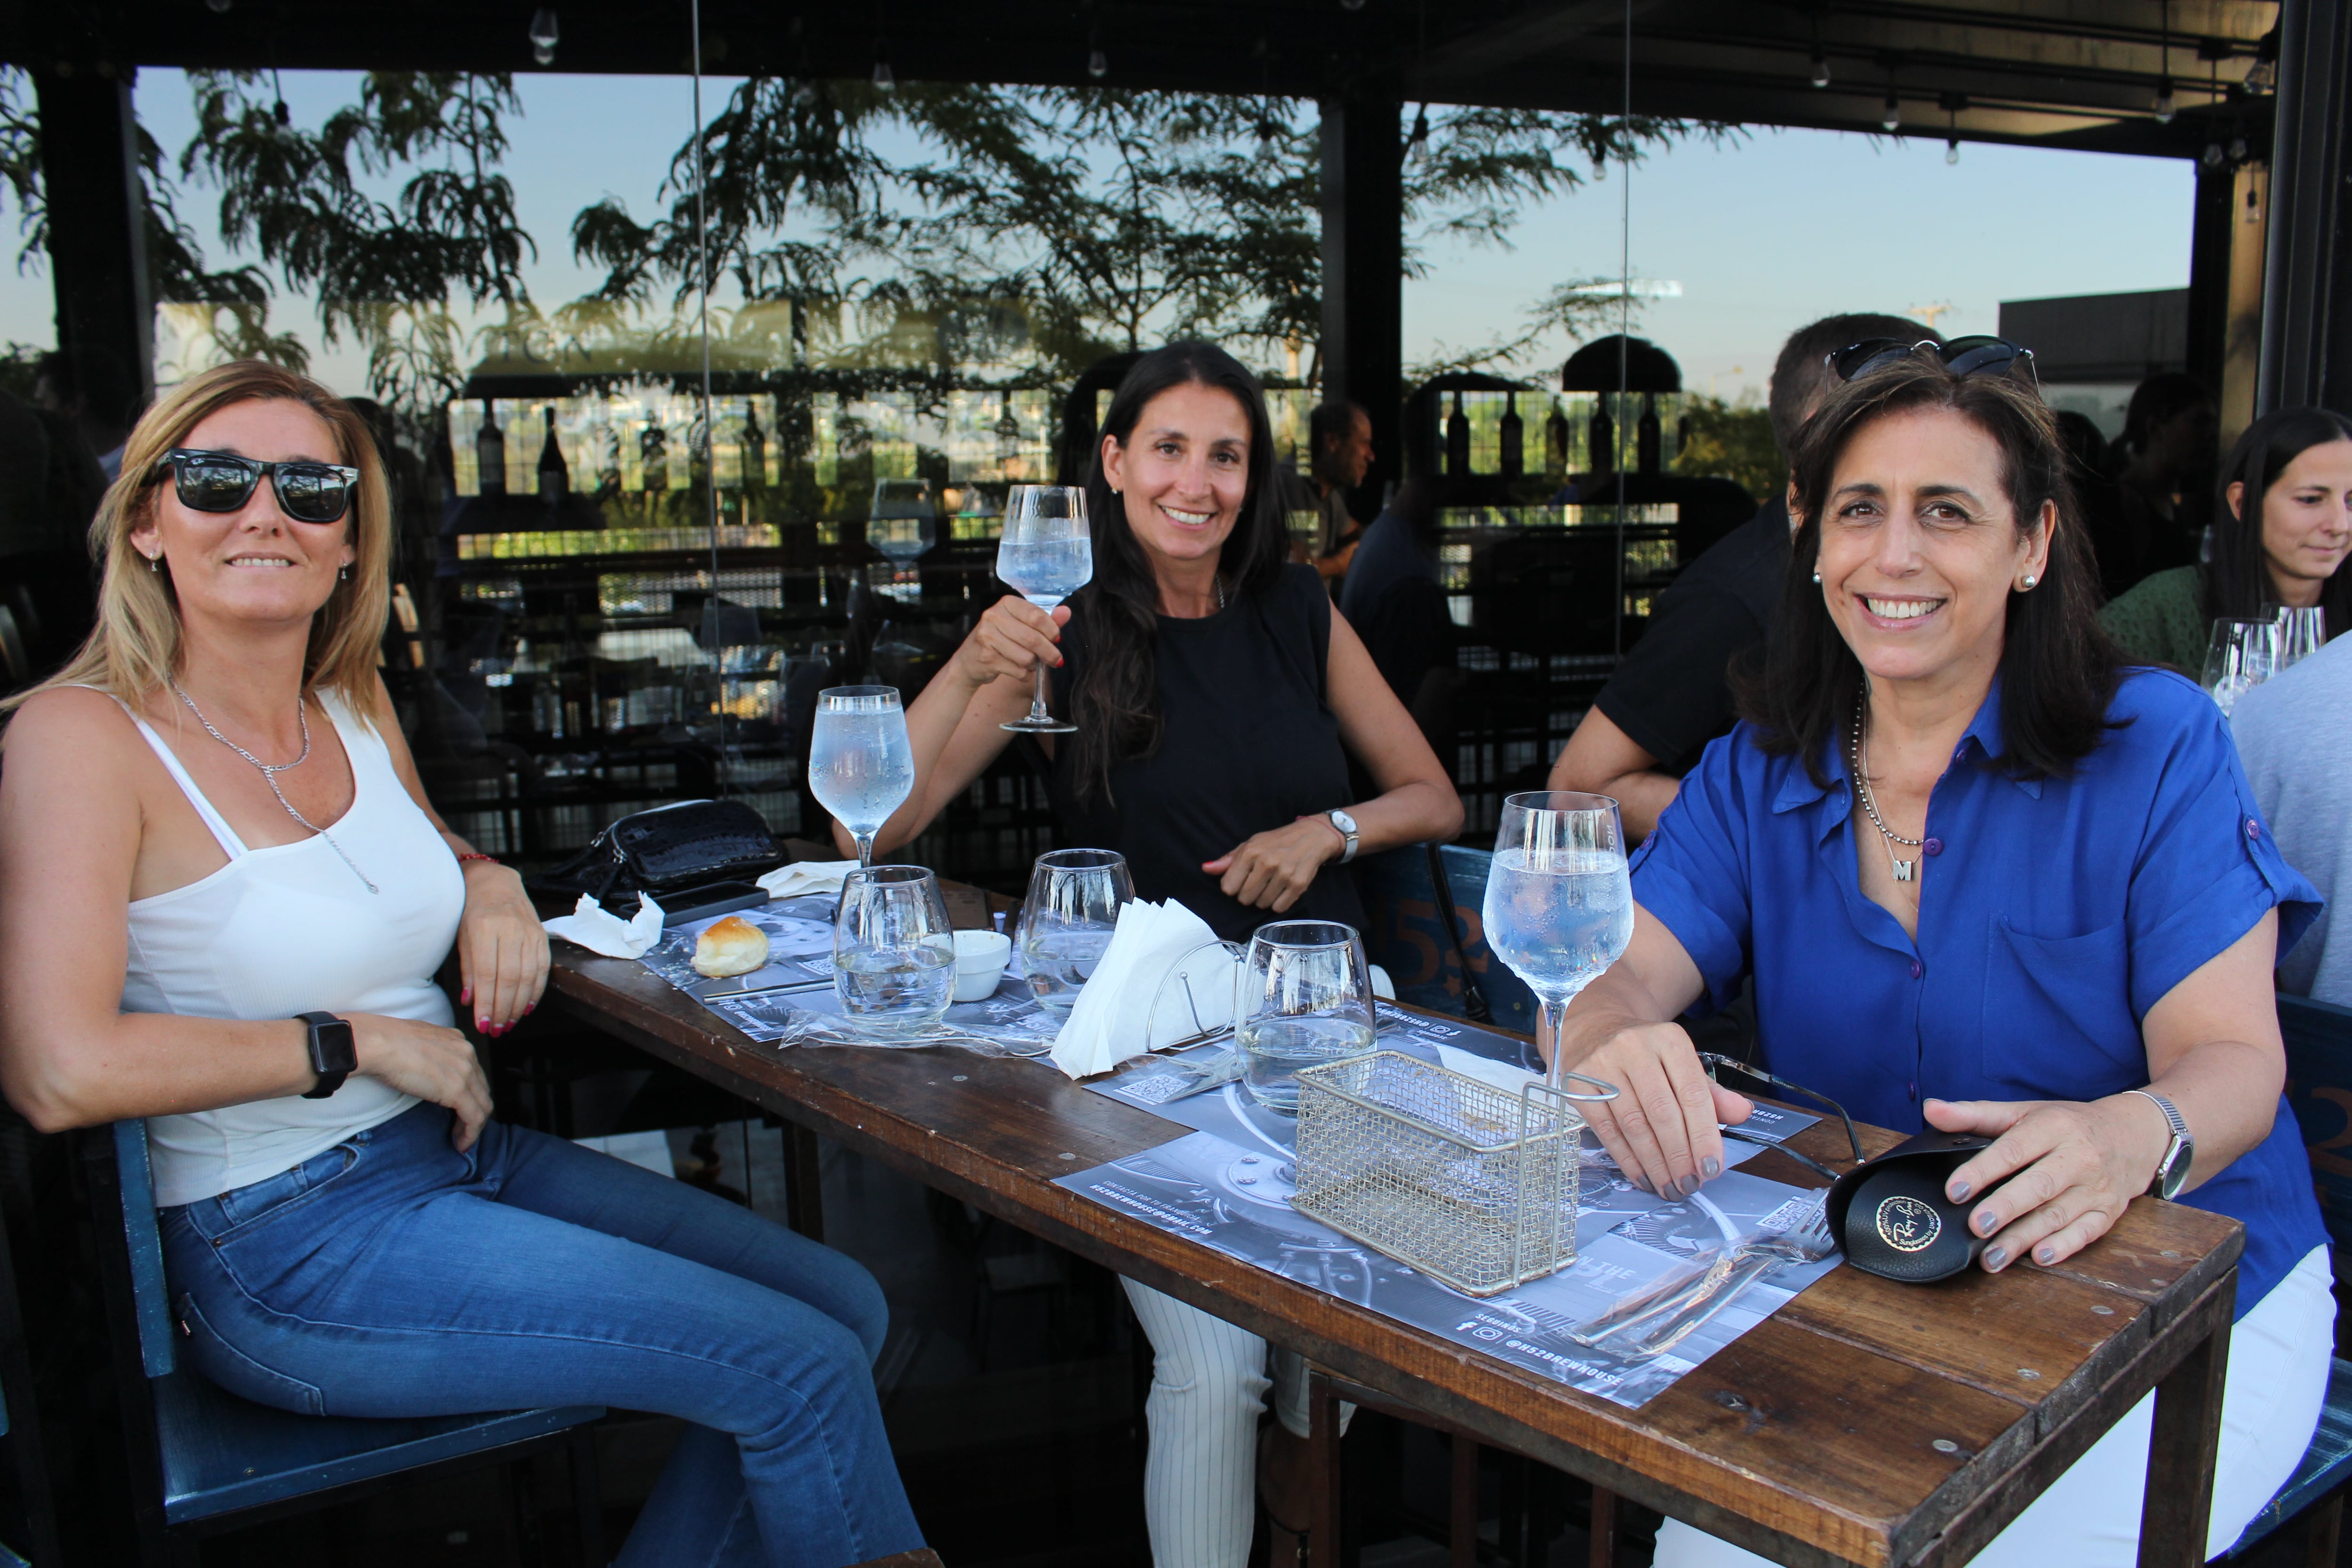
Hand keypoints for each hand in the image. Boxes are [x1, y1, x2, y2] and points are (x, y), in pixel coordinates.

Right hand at [351, 1013, 493, 1151]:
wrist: (377, 1044)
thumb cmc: (384, 1042)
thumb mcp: (417, 1042)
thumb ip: (429, 1054)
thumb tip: (425, 1067)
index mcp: (457, 1041)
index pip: (473, 1072)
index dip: (469, 1093)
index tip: (459, 1109)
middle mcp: (467, 1054)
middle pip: (481, 1089)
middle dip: (474, 1110)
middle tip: (461, 1127)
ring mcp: (465, 1072)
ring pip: (483, 1105)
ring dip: (474, 1126)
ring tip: (461, 1139)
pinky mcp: (457, 1091)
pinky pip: (474, 1118)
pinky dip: (471, 1134)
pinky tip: (461, 1144)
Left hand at [456, 860, 547, 1035]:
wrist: (494, 882)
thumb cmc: (470, 911)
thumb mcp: (461, 936)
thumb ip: (467, 968)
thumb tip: (470, 1001)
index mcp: (484, 927)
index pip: (487, 973)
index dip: (486, 1002)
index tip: (481, 1024)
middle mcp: (510, 929)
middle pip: (510, 978)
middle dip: (503, 1009)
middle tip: (496, 1030)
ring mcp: (530, 932)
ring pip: (528, 976)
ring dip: (519, 1005)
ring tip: (509, 1023)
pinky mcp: (542, 936)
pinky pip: (543, 969)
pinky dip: (536, 991)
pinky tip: (526, 1007)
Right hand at [958, 596, 1070, 686]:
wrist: (969, 660)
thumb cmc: (1000, 639)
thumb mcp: (1021, 624)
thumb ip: (1044, 619)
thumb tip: (1066, 612)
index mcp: (1006, 603)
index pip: (1037, 615)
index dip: (1052, 630)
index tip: (1056, 639)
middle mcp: (993, 616)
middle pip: (1033, 638)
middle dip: (1049, 652)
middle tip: (1056, 660)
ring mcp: (987, 637)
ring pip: (1027, 657)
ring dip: (1035, 664)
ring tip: (1032, 662)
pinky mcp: (987, 657)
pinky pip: (1018, 670)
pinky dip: (1025, 674)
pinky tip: (1020, 670)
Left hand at [1202, 818, 1342, 912]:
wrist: (1311, 836)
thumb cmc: (1276, 841)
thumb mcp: (1250, 844)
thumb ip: (1228, 860)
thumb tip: (1206, 869)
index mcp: (1250, 852)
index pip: (1228, 887)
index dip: (1233, 887)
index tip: (1242, 880)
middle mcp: (1266, 863)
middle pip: (1244, 899)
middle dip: (1248, 894)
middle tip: (1258, 883)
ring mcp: (1284, 874)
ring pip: (1261, 904)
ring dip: (1264, 899)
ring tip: (1271, 884)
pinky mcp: (1298, 885)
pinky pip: (1279, 908)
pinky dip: (1279, 903)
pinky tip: (1282, 890)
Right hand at [1566, 1020, 1752, 1197]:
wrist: (1595, 1029)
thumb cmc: (1646, 1054)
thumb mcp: (1681, 1063)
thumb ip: (1712, 1092)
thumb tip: (1743, 1113)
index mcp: (1669, 1040)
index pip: (1692, 1094)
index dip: (1704, 1135)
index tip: (1712, 1168)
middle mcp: (1634, 1047)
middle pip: (1662, 1113)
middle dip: (1679, 1156)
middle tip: (1690, 1184)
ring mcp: (1602, 1065)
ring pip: (1634, 1125)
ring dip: (1655, 1164)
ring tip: (1670, 1187)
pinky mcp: (1578, 1084)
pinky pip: (1607, 1130)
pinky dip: (1628, 1159)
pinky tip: (1643, 1176)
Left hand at [1928, 1096, 2169, 1271]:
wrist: (2133, 1135)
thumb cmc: (2066, 1124)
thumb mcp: (2024, 1112)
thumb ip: (1975, 1114)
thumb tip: (1931, 1109)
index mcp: (2054, 1127)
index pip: (2014, 1149)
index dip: (1983, 1170)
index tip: (1954, 1190)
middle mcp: (2079, 1157)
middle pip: (2039, 1185)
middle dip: (2005, 1207)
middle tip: (1974, 1226)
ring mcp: (2097, 1187)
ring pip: (2058, 1215)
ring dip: (2024, 1238)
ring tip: (1991, 1257)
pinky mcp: (2109, 1212)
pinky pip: (2087, 1232)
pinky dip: (2065, 1246)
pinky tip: (2040, 1257)